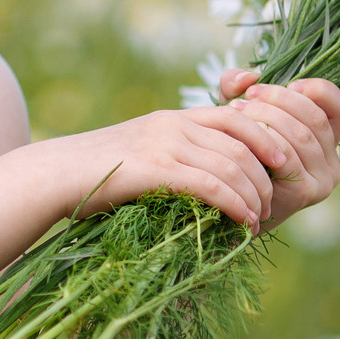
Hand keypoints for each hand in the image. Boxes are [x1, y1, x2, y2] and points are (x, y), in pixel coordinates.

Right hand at [60, 107, 280, 230]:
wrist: (57, 175)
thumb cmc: (98, 172)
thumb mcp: (143, 152)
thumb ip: (176, 155)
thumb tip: (211, 180)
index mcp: (174, 118)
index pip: (236, 117)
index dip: (267, 138)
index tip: (282, 163)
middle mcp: (174, 124)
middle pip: (243, 143)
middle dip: (267, 177)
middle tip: (272, 204)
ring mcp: (164, 144)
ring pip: (232, 165)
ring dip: (254, 196)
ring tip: (258, 219)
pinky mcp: (155, 169)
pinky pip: (211, 185)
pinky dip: (235, 204)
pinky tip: (243, 221)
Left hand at [196, 67, 339, 227]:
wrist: (229, 205)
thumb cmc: (238, 155)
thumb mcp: (240, 115)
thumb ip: (239, 88)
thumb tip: (248, 76)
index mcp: (326, 140)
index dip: (318, 90)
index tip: (289, 84)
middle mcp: (332, 161)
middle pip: (315, 118)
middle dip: (277, 100)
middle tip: (245, 99)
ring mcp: (323, 180)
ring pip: (301, 135)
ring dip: (265, 118)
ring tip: (235, 113)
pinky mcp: (306, 194)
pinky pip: (287, 157)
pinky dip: (263, 141)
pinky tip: (240, 138)